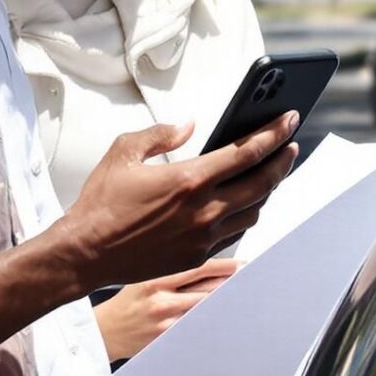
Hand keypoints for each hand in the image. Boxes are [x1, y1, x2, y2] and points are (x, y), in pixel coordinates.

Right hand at [45, 113, 297, 294]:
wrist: (85, 253)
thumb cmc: (101, 204)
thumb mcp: (123, 152)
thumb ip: (160, 133)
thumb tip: (188, 126)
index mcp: (189, 179)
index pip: (247, 153)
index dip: (274, 134)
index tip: (290, 120)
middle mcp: (204, 210)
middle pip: (263, 182)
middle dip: (282, 161)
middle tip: (290, 145)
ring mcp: (203, 236)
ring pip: (254, 210)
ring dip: (267, 190)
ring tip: (270, 172)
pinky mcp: (197, 255)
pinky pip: (235, 233)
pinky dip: (246, 214)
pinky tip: (245, 202)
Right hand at [95, 260, 240, 359]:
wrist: (103, 333)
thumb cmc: (125, 304)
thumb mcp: (142, 277)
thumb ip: (171, 272)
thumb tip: (208, 268)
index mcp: (155, 279)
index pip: (198, 268)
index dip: (225, 266)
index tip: (242, 266)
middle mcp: (162, 300)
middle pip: (208, 291)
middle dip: (230, 287)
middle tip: (249, 283)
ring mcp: (166, 322)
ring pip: (205, 310)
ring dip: (224, 305)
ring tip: (239, 300)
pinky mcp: (167, 339)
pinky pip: (195, 329)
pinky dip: (209, 323)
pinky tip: (219, 320)